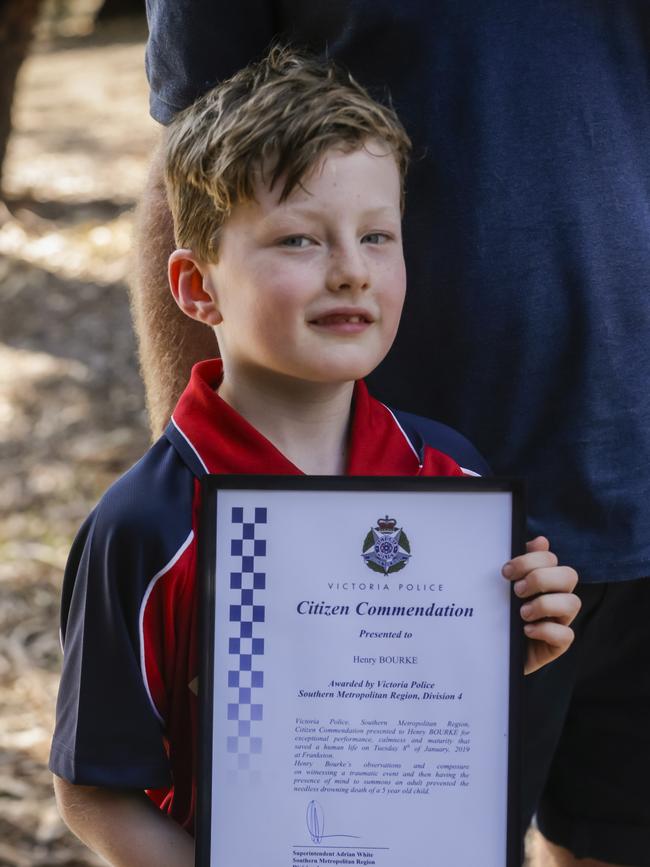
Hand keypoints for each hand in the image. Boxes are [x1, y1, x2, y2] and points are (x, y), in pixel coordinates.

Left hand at [502, 536, 579, 674]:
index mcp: (544, 579)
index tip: (506, 571)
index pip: (550, 559)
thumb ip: (518, 565)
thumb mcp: (502, 587)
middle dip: (541, 578)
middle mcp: (556, 596)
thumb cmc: (498, 613)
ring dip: (545, 604)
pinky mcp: (557, 644)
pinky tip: (526, 630)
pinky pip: (566, 635)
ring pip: (573, 603)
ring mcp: (560, 620)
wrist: (489, 651)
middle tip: (517, 590)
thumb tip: (541, 540)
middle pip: (569, 575)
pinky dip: (546, 630)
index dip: (530, 560)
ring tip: (522, 613)